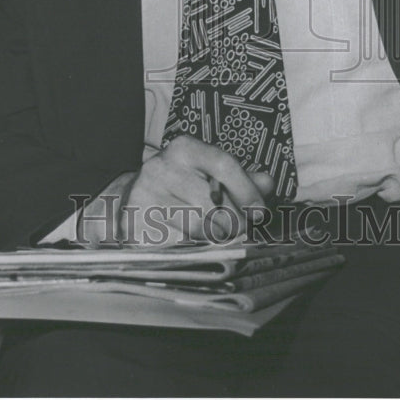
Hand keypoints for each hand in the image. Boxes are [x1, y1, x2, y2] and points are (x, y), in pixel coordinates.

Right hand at [121, 135, 273, 245]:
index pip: (224, 164)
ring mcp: (145, 196)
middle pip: (214, 202)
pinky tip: (193, 247)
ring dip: (216, 238)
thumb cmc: (181, 186)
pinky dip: (192, 251)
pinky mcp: (134, 225)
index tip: (260, 212)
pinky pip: (178, 245)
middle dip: (235, 222)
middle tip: (239, 230)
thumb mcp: (208, 173)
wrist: (132, 199)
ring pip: (198, 228)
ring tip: (218, 238)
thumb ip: (241, 179)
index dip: (246, 190)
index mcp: (184, 149)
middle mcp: (161, 167)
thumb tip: (267, 184)